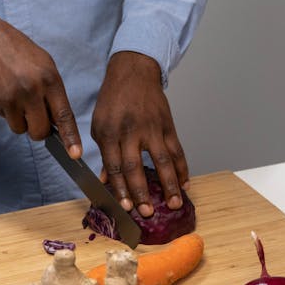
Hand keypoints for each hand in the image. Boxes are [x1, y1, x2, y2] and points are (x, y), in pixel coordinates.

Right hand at [0, 12, 81, 157]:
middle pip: (40, 131)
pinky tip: (4, 92)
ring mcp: (11, 98)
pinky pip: (6, 120)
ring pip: (21, 129)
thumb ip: (53, 94)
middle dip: (39, 130)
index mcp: (49, 80)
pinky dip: (6, 112)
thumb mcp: (45, 66)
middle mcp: (31, 90)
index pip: (63, 115)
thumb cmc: (19, 53)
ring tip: (17, 98)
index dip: (70, 137)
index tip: (75, 154)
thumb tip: (59, 124)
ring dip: (20, 121)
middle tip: (34, 115)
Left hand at [91, 51, 189, 216]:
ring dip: (169, 184)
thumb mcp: (99, 124)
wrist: (133, 72)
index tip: (125, 207)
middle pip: (135, 166)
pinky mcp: (168, 125)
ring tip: (175, 204)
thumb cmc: (112, 101)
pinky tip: (185, 184)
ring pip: (162, 160)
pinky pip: (177, 150)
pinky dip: (182, 168)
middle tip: (147, 211)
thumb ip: (103, 153)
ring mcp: (152, 128)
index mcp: (109, 132)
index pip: (114, 166)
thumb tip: (106, 181)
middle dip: (141, 191)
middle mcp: (130, 131)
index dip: (120, 188)